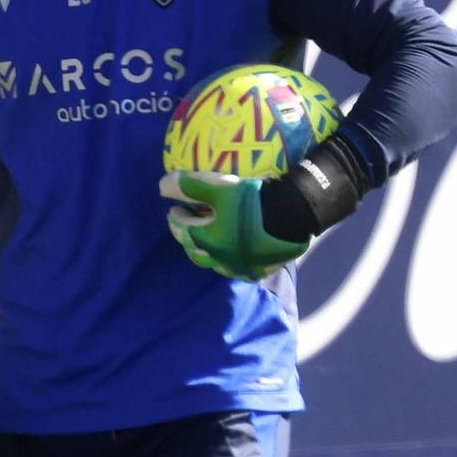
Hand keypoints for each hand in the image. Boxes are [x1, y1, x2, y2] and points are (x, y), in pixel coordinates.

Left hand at [160, 170, 307, 280]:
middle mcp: (220, 259)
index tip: (174, 208)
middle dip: (186, 237)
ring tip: (208, 239)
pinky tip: (234, 253)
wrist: (294, 214)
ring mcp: (240, 267)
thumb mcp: (218, 186)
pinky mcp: (259, 270)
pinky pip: (240, 269)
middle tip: (187, 224)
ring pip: (215, 263)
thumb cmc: (252, 200)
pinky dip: (231, 261)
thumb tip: (162, 186)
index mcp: (207, 240)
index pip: (181, 229)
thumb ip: (188, 186)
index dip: (175, 217)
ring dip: (207, 252)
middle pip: (195, 250)